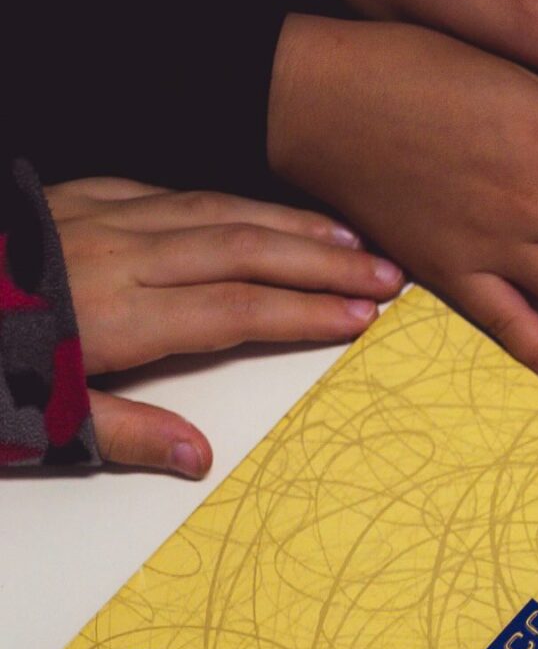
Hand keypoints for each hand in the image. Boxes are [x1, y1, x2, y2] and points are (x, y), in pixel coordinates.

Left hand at [47, 178, 403, 475]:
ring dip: (287, 224)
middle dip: (323, 263)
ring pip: (214, 210)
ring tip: (346, 237)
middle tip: (385, 274)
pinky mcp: (75, 197)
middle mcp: (119, 256)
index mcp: (117, 315)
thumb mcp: (41, 415)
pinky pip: (163, 191)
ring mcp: (98, 218)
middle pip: (243, 250)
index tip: (362, 319)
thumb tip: (197, 457)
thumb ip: (121, 433)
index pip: (236, 309)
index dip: (306, 313)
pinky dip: (223, 201)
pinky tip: (255, 210)